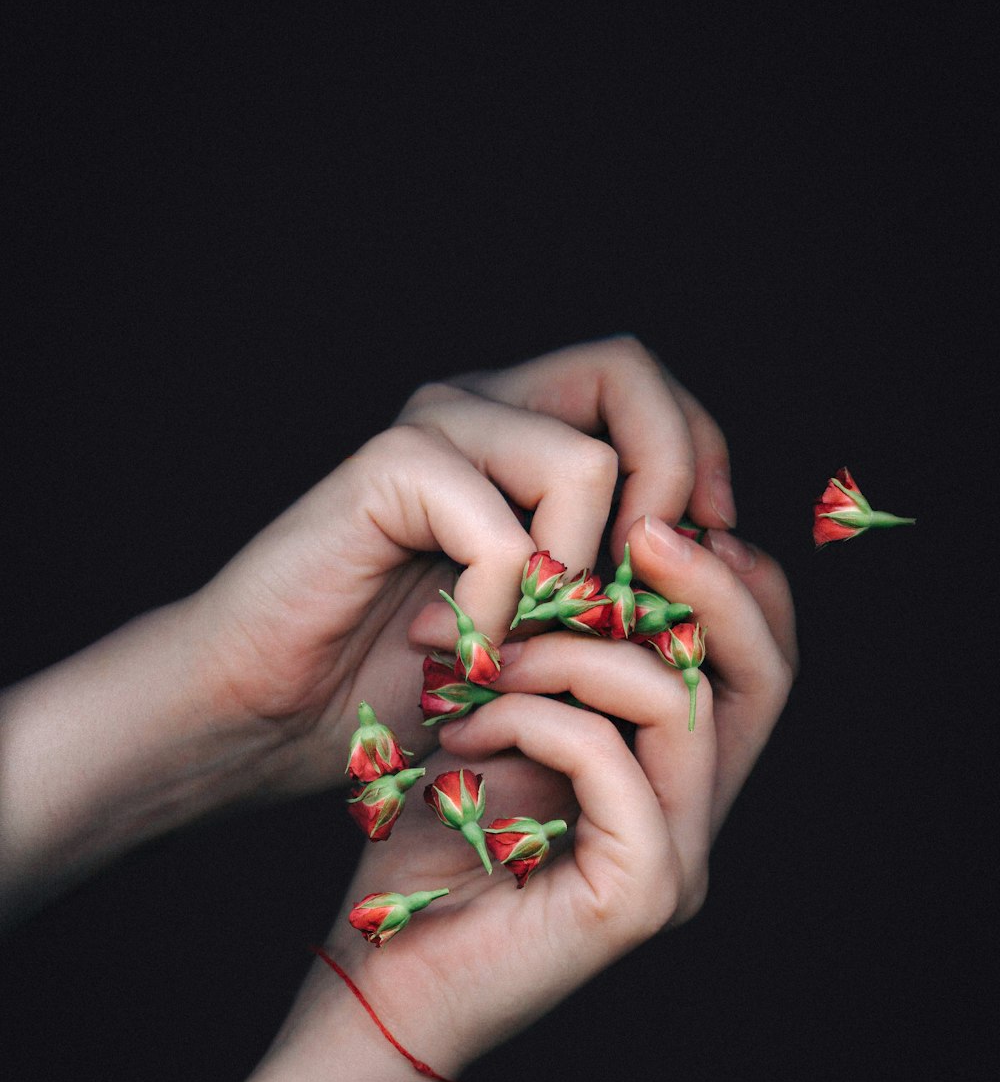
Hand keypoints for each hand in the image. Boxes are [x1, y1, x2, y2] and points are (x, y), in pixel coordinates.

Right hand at [190, 336, 738, 800]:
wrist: (267, 710)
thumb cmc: (400, 678)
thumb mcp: (544, 629)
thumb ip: (617, 578)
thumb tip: (720, 549)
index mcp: (517, 431)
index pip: (645, 389)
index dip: (699, 458)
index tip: (704, 553)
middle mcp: (479, 409)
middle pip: (628, 370)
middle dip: (668, 485)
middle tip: (637, 589)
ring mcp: (433, 430)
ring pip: (585, 463)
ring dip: (577, 581)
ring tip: (524, 645)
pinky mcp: (389, 469)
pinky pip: (507, 533)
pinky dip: (500, 614)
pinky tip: (457, 652)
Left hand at [282, 511, 794, 1078]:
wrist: (381, 979)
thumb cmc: (435, 848)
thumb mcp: (507, 729)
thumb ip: (561, 670)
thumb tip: (584, 563)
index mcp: (677, 782)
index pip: (754, 667)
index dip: (733, 584)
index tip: (656, 522)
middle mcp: (697, 822)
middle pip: (763, 678)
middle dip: (708, 586)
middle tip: (637, 531)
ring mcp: (678, 863)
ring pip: (678, 703)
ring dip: (571, 652)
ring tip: (481, 660)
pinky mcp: (640, 896)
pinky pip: (610, 760)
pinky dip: (534, 719)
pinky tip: (465, 733)